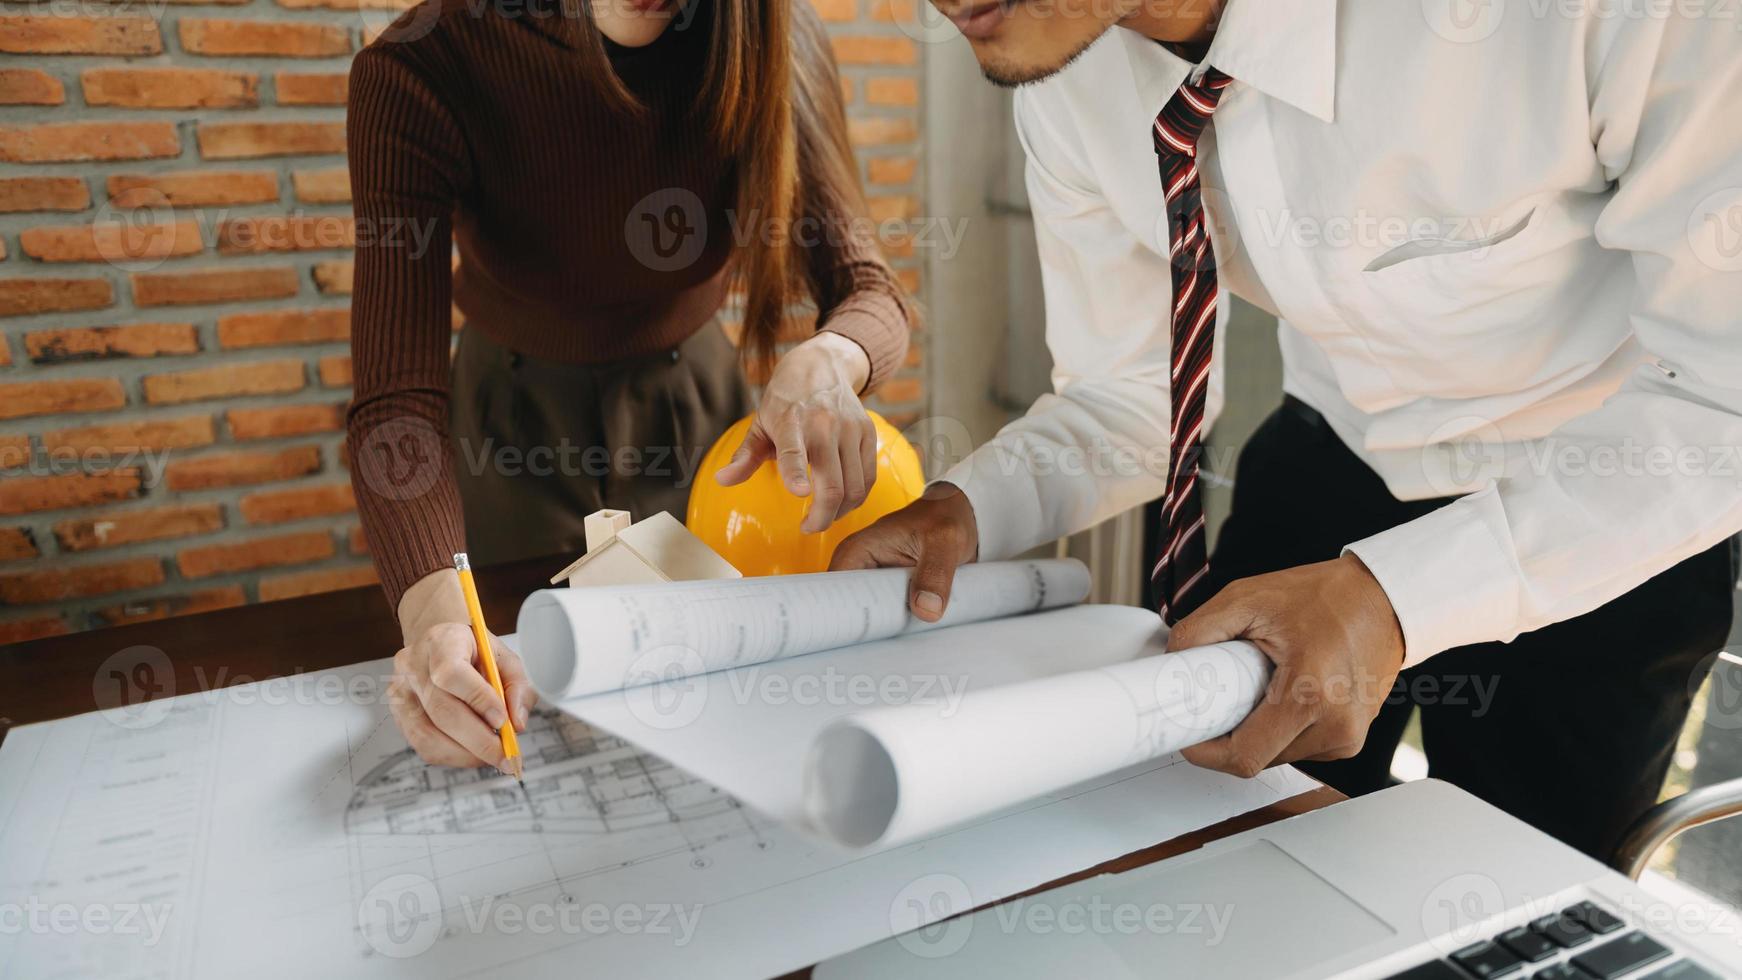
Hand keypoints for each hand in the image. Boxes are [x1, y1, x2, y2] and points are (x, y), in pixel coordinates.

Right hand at [389, 569, 537, 768]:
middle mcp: (413, 665)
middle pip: (441, 710)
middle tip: (506, 755)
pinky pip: (422, 745)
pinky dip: (452, 756)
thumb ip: (517, 686)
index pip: (452, 673)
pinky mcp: (398, 714)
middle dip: (479, 740)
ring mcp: (400, 691)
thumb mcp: (503, 657)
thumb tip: (517, 723)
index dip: (479, 700)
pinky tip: (473, 753)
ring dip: (466, 753)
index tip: (503, 722)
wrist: (440, 644)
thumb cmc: (473, 652)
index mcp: (442, 641)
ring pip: (428, 735)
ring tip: (492, 756)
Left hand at [715, 331, 875, 533]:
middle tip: (809, 527)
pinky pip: (868, 478)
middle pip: (832, 483)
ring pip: (854, 487)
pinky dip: (856, 498)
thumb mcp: (760, 424)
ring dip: (840, 512)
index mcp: (791, 422)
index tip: (799, 492)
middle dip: (821, 517)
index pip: (794, 451)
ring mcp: (850, 429)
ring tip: (824, 516)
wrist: (821, 367)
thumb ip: (744, 457)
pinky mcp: (868, 434)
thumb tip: (722, 480)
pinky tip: (842, 502)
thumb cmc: (785, 403)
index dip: (797, 472)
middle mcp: (824, 425)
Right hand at [829, 482, 978, 621]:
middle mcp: (859, 568)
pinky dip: (898, 624)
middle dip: (866, 629)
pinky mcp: (889, 592)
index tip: (862, 635)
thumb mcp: (944, 540)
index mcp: (857, 551)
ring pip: (869, 617)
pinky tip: (911, 630)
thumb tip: (926, 609)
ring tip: (903, 634)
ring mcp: (874, 582)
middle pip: (849, 611)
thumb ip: (935, 573)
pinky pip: (886, 615)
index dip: (842, 617)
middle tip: (890, 638)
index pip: (834, 594)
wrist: (959, 516)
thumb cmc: (945, 517)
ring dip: (886, 628)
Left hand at [1165, 554, 1404, 777]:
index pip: (1244, 757)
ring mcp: (1346, 738)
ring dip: (1258, 729)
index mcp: (1308, 695)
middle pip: (1257, 758)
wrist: (1384, 599)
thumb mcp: (1249, 598)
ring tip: (1264, 684)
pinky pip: (1298, 747)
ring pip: (1276, 755)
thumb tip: (1170, 664)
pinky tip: (1287, 692)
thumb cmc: (1325, 596)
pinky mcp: (1350, 740)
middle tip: (1225, 693)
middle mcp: (1334, 726)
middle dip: (1231, 731)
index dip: (1206, 750)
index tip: (1188, 733)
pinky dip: (1281, 727)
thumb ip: (1200, 631)